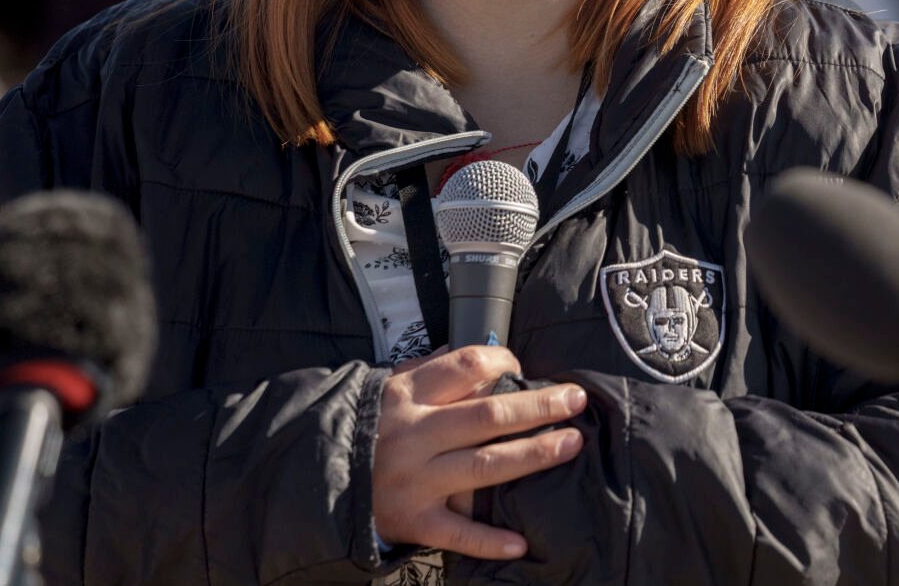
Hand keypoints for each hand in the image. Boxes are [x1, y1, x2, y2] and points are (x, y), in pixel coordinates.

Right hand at [372, 346, 586, 557]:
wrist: (322, 480)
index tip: (526, 370)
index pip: (467, 367)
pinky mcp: (413, 520)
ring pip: (484, 465)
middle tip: (576, 400)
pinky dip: (489, 539)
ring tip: (571, 444)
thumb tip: (489, 356)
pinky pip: (457, 531)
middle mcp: (414, 434)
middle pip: (486, 415)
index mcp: (409, 395)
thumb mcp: (394, 390)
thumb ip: (436, 371)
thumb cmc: (375, 430)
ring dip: (533, 455)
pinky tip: (522, 541)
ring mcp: (414, 480)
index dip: (504, 363)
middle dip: (538, 407)